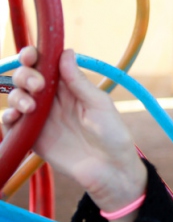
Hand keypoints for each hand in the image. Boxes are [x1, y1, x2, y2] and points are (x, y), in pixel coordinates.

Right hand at [2, 48, 145, 221]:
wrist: (110, 169)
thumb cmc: (112, 134)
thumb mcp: (99, 105)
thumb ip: (79, 82)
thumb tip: (66, 52)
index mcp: (69, 87)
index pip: (45, 65)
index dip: (33, 56)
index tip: (31, 56)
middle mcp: (52, 100)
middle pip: (25, 78)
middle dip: (25, 76)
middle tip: (38, 87)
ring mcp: (40, 118)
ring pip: (15, 98)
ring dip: (16, 97)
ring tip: (30, 107)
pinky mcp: (32, 137)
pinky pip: (11, 124)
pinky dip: (7, 118)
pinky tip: (15, 118)